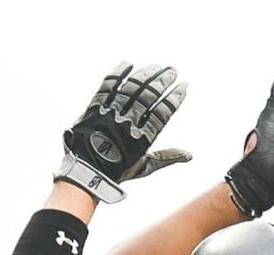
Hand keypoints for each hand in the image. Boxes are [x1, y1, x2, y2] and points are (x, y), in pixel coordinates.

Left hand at [55, 61, 190, 202]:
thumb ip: (166, 157)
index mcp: (141, 138)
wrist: (84, 172)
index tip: (183, 86)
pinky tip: (128, 64)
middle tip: (172, 70)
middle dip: (162, 81)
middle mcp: (127, 123)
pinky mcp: (94, 108)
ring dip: (145, 74)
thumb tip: (189, 155)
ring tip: (157, 66)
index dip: (174, 98)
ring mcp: (110, 114)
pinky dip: (117, 74)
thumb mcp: (144, 167)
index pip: (162, 113)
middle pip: (148, 96)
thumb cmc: (116, 171)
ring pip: (131, 88)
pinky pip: (107, 86)